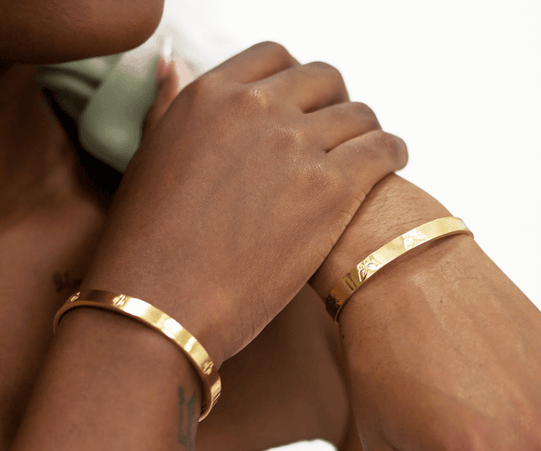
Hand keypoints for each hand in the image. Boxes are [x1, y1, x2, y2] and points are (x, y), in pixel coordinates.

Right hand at [80, 41, 407, 372]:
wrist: (162, 302)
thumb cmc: (148, 244)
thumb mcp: (149, 158)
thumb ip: (169, 107)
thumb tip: (173, 65)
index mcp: (211, 97)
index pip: (274, 59)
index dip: (297, 82)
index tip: (307, 106)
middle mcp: (256, 109)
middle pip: (323, 81)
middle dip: (335, 104)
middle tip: (340, 136)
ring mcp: (295, 146)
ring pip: (358, 114)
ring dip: (366, 132)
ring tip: (369, 155)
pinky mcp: (329, 190)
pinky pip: (382, 149)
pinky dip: (392, 152)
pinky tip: (391, 163)